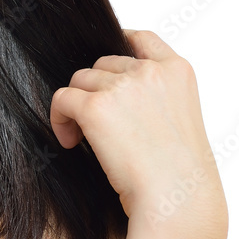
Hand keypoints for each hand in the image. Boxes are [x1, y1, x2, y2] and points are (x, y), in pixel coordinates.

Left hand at [49, 29, 222, 220]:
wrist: (176, 198)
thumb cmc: (178, 172)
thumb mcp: (178, 118)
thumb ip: (153, 95)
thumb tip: (113, 89)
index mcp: (178, 71)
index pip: (141, 39)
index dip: (118, 44)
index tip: (104, 64)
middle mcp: (150, 72)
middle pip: (102, 64)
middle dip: (96, 91)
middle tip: (99, 125)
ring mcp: (123, 86)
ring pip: (80, 80)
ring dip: (76, 106)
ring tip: (83, 137)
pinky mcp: (95, 106)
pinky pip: (62, 99)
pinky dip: (59, 119)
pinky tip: (69, 141)